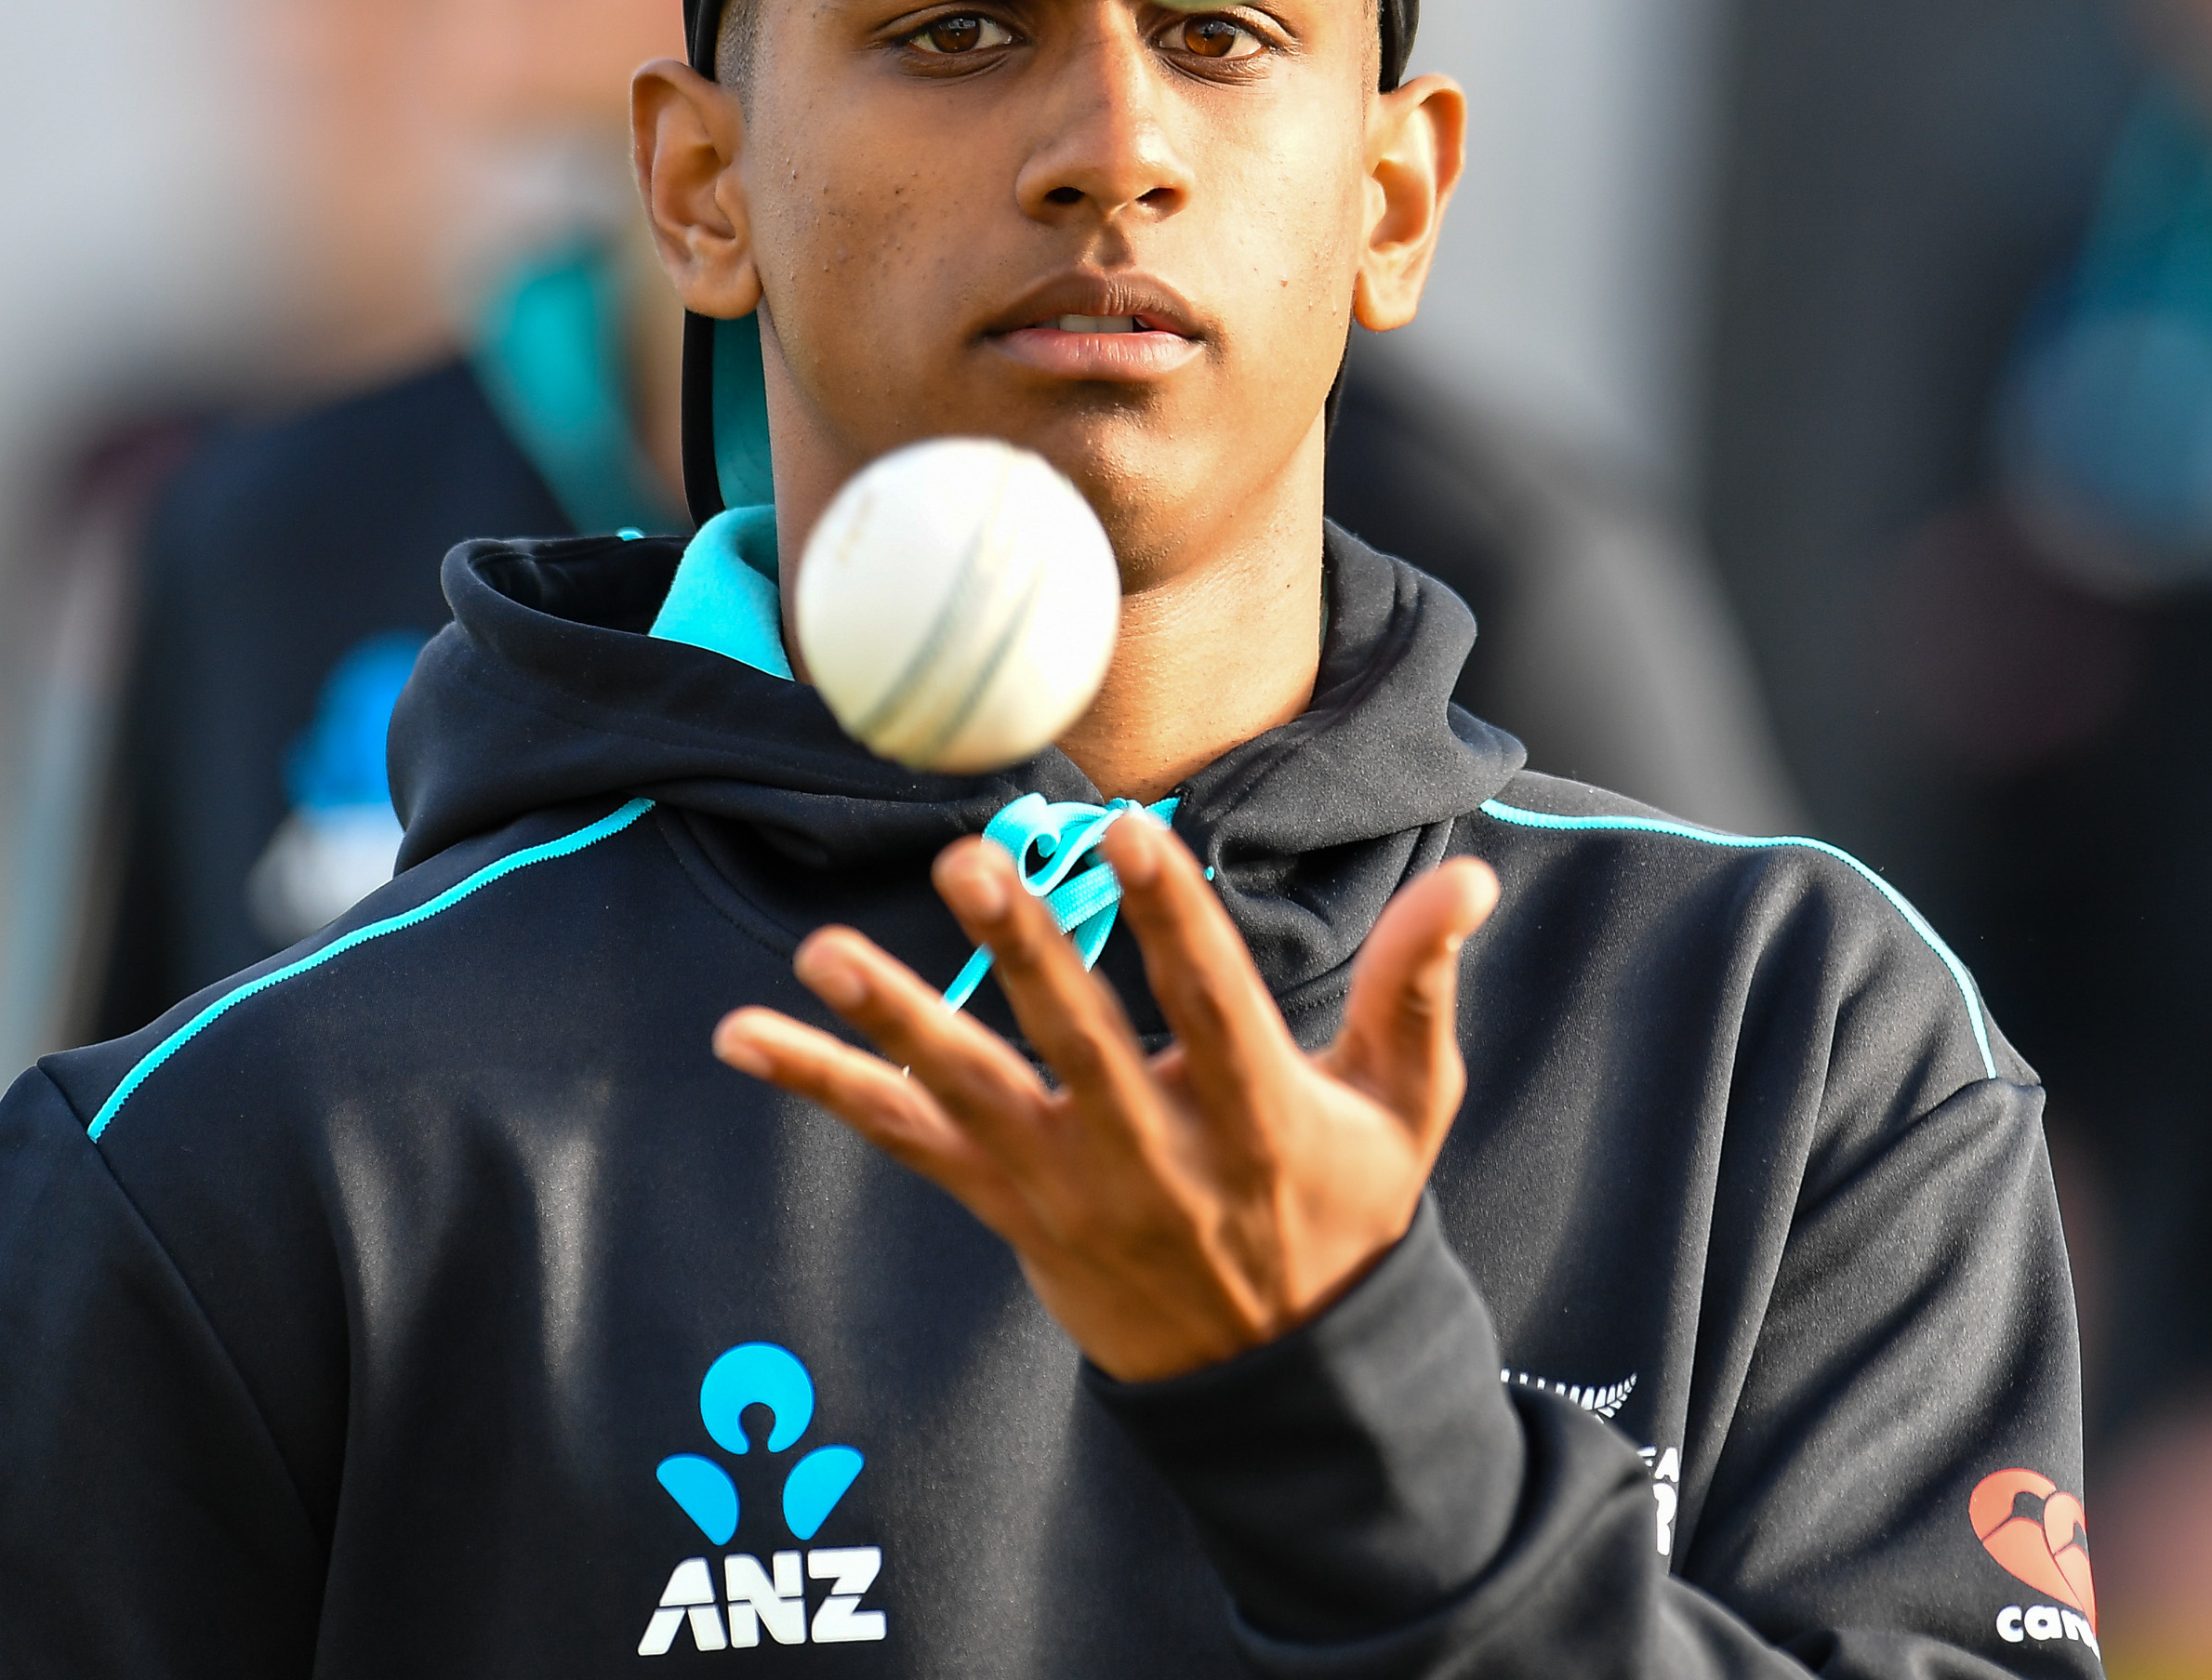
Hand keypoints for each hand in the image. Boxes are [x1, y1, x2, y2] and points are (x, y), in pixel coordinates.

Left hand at [712, 814, 1499, 1381]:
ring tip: (820, 953)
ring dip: (892, 1022)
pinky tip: (740, 1034)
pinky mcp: (1007, 1206)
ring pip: (969, 1096)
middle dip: (1022, 955)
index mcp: (1259, 1120)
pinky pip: (903, 1141)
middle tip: (966, 865)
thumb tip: (1471, 881)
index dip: (1173, 922)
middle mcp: (1156, 1157)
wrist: (1280, 1377)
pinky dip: (822, 1085)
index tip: (1134, 835)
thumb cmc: (1345, 1211)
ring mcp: (1070, 1187)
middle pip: (1078, 1047)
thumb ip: (1420, 988)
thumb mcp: (1403, 1110)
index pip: (1214, 1006)